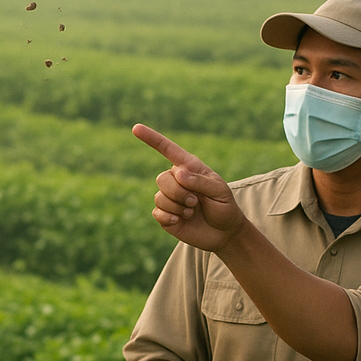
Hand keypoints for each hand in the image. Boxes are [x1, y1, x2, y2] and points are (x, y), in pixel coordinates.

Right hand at [132, 124, 246, 251]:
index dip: (151, 138)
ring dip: (177, 206)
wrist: (224, 232)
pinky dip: (170, 218)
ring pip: (159, 196)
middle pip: (162, 179)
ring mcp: (169, 198)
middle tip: (195, 201)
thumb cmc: (224, 206)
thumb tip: (177, 173)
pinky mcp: (165, 215)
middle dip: (179, 192)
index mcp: (188, 167)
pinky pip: (157, 213)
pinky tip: (181, 221)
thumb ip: (199, 181)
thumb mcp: (219, 190)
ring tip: (191, 211)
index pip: (167, 149)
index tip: (136, 128)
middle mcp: (176, 180)